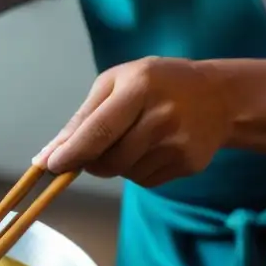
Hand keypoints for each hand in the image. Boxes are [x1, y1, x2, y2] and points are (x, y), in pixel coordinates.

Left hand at [36, 57, 232, 186]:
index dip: (71, 153)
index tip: (50, 166)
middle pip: (108, 160)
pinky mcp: (189, 164)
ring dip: (116, 164)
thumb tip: (45, 157)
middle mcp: (162, 116)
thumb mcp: (116, 84)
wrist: (219, 97)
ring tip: (135, 136)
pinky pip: (144, 181)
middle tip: (97, 145)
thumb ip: (81, 119)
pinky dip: (138, 169)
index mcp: (139, 88)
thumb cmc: (156, 84)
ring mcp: (178, 143)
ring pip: (124, 173)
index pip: (98, 130)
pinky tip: (153, 147)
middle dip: (90, 161)